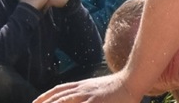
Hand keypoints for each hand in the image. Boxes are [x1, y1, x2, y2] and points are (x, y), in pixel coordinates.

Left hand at [31, 72, 145, 102]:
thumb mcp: (99, 87)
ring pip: (64, 102)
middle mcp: (83, 89)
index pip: (58, 90)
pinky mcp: (96, 102)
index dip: (44, 97)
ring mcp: (89, 96)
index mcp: (83, 85)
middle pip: (58, 97)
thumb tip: (79, 96)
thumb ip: (87, 92)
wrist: (134, 79)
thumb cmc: (119, 86)